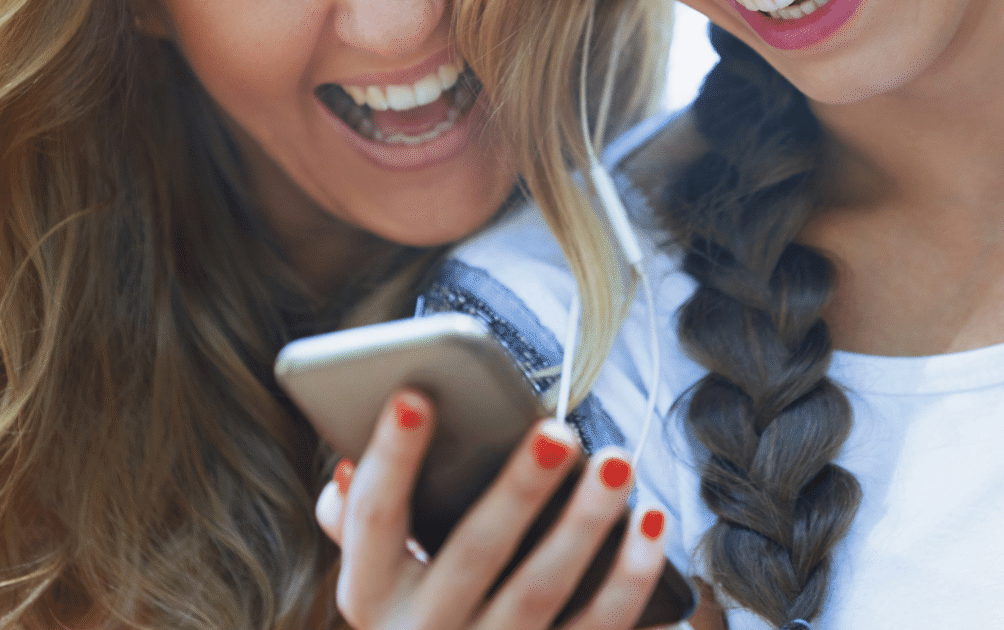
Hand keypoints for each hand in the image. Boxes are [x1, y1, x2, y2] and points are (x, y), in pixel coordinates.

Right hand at [317, 389, 670, 629]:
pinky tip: (651, 519)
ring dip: (584, 524)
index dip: (392, 458)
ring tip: (617, 464)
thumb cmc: (418, 602)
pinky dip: (630, 576)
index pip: (374, 517)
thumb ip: (360, 518)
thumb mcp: (376, 571)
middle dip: (518, 491)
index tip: (414, 397)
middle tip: (558, 433)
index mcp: (370, 591)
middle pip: (473, 553)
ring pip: (540, 590)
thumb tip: (351, 463)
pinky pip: (596, 627)